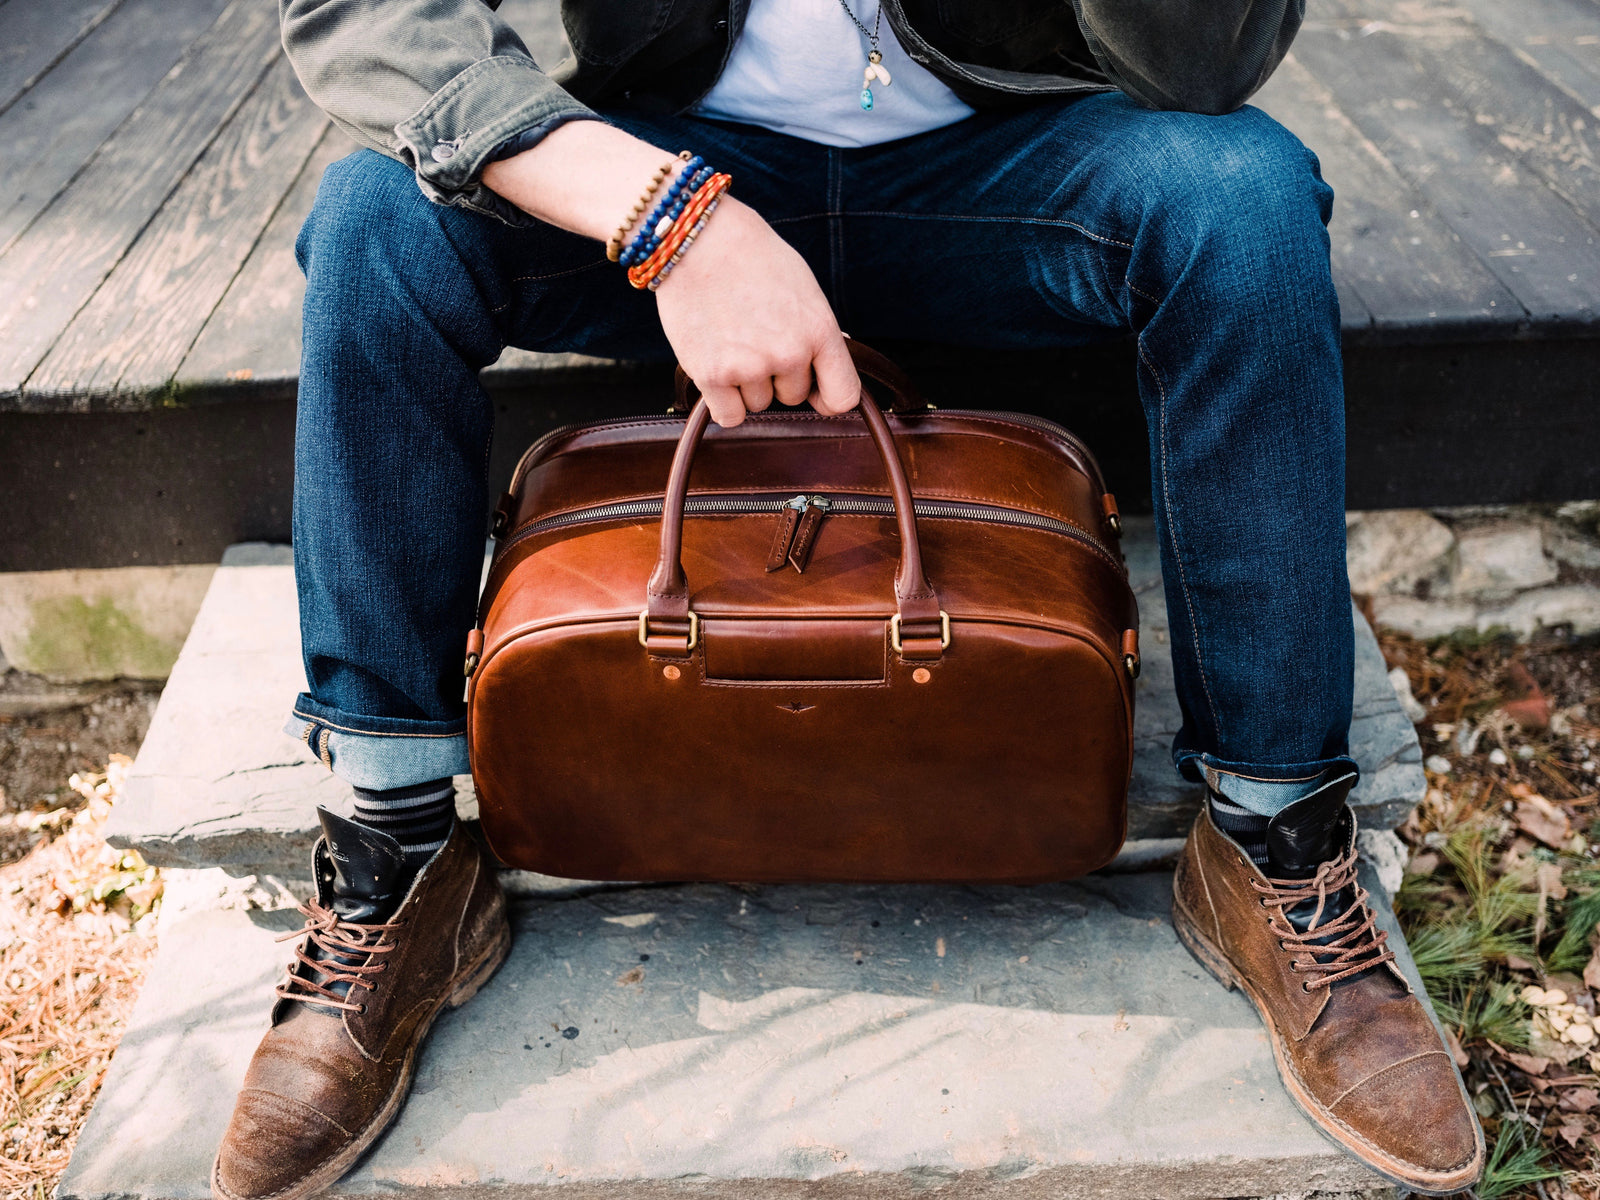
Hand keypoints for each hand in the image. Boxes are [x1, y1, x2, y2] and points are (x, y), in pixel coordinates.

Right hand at [654, 198, 857, 426]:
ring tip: (730, 339)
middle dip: (776, 376)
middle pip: (792, 397)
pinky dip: (723, 401)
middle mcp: (789, 353)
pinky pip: (729, 416)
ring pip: (758, 404)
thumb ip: (816, 332)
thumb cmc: (751, 257)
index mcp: (819, 330)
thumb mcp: (803, 288)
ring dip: (746, 384)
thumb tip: (827, 369)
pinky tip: (716, 368)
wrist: (700, 238)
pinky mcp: (712, 375)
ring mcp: (750, 366)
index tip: (816, 393)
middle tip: (754, 337)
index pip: (843, 396)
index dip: (828, 398)